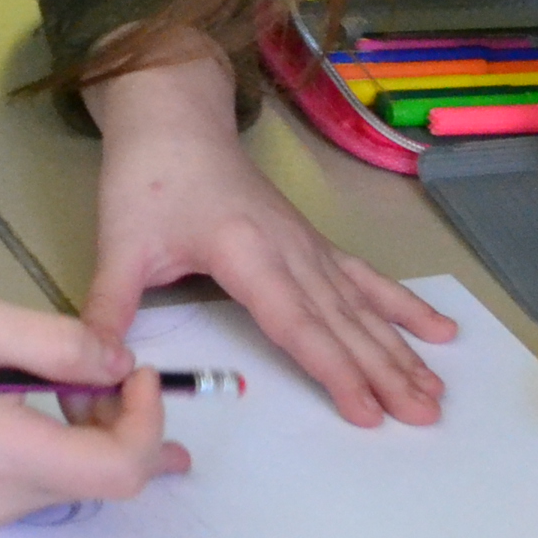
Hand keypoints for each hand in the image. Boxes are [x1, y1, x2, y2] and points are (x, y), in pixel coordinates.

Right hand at [0, 238, 191, 524]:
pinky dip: (68, 437)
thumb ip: (57, 344)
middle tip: (105, 359)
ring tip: (71, 370)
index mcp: (3, 456)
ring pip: (78, 478)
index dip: (148, 421)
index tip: (136, 366)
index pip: (120, 471)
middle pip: (106, 479)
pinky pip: (46, 476)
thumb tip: (120, 366)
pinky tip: (57, 396)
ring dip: (97, 427)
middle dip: (126, 420)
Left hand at [85, 43, 453, 427]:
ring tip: (437, 391)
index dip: (334, 369)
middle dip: (385, 371)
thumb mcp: (118, 244)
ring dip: (401, 349)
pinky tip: (439, 329)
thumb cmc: (147, 179)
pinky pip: (365, 279)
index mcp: (245, 251)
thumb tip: (98, 369)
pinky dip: (402, 306)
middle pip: (343, 321)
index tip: (366, 410)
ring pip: (362, 304)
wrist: (173, 120)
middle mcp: (290, 249)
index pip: (297, 323)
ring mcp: (307, 244)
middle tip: (423, 417)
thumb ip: (107, 309)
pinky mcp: (311, 242)